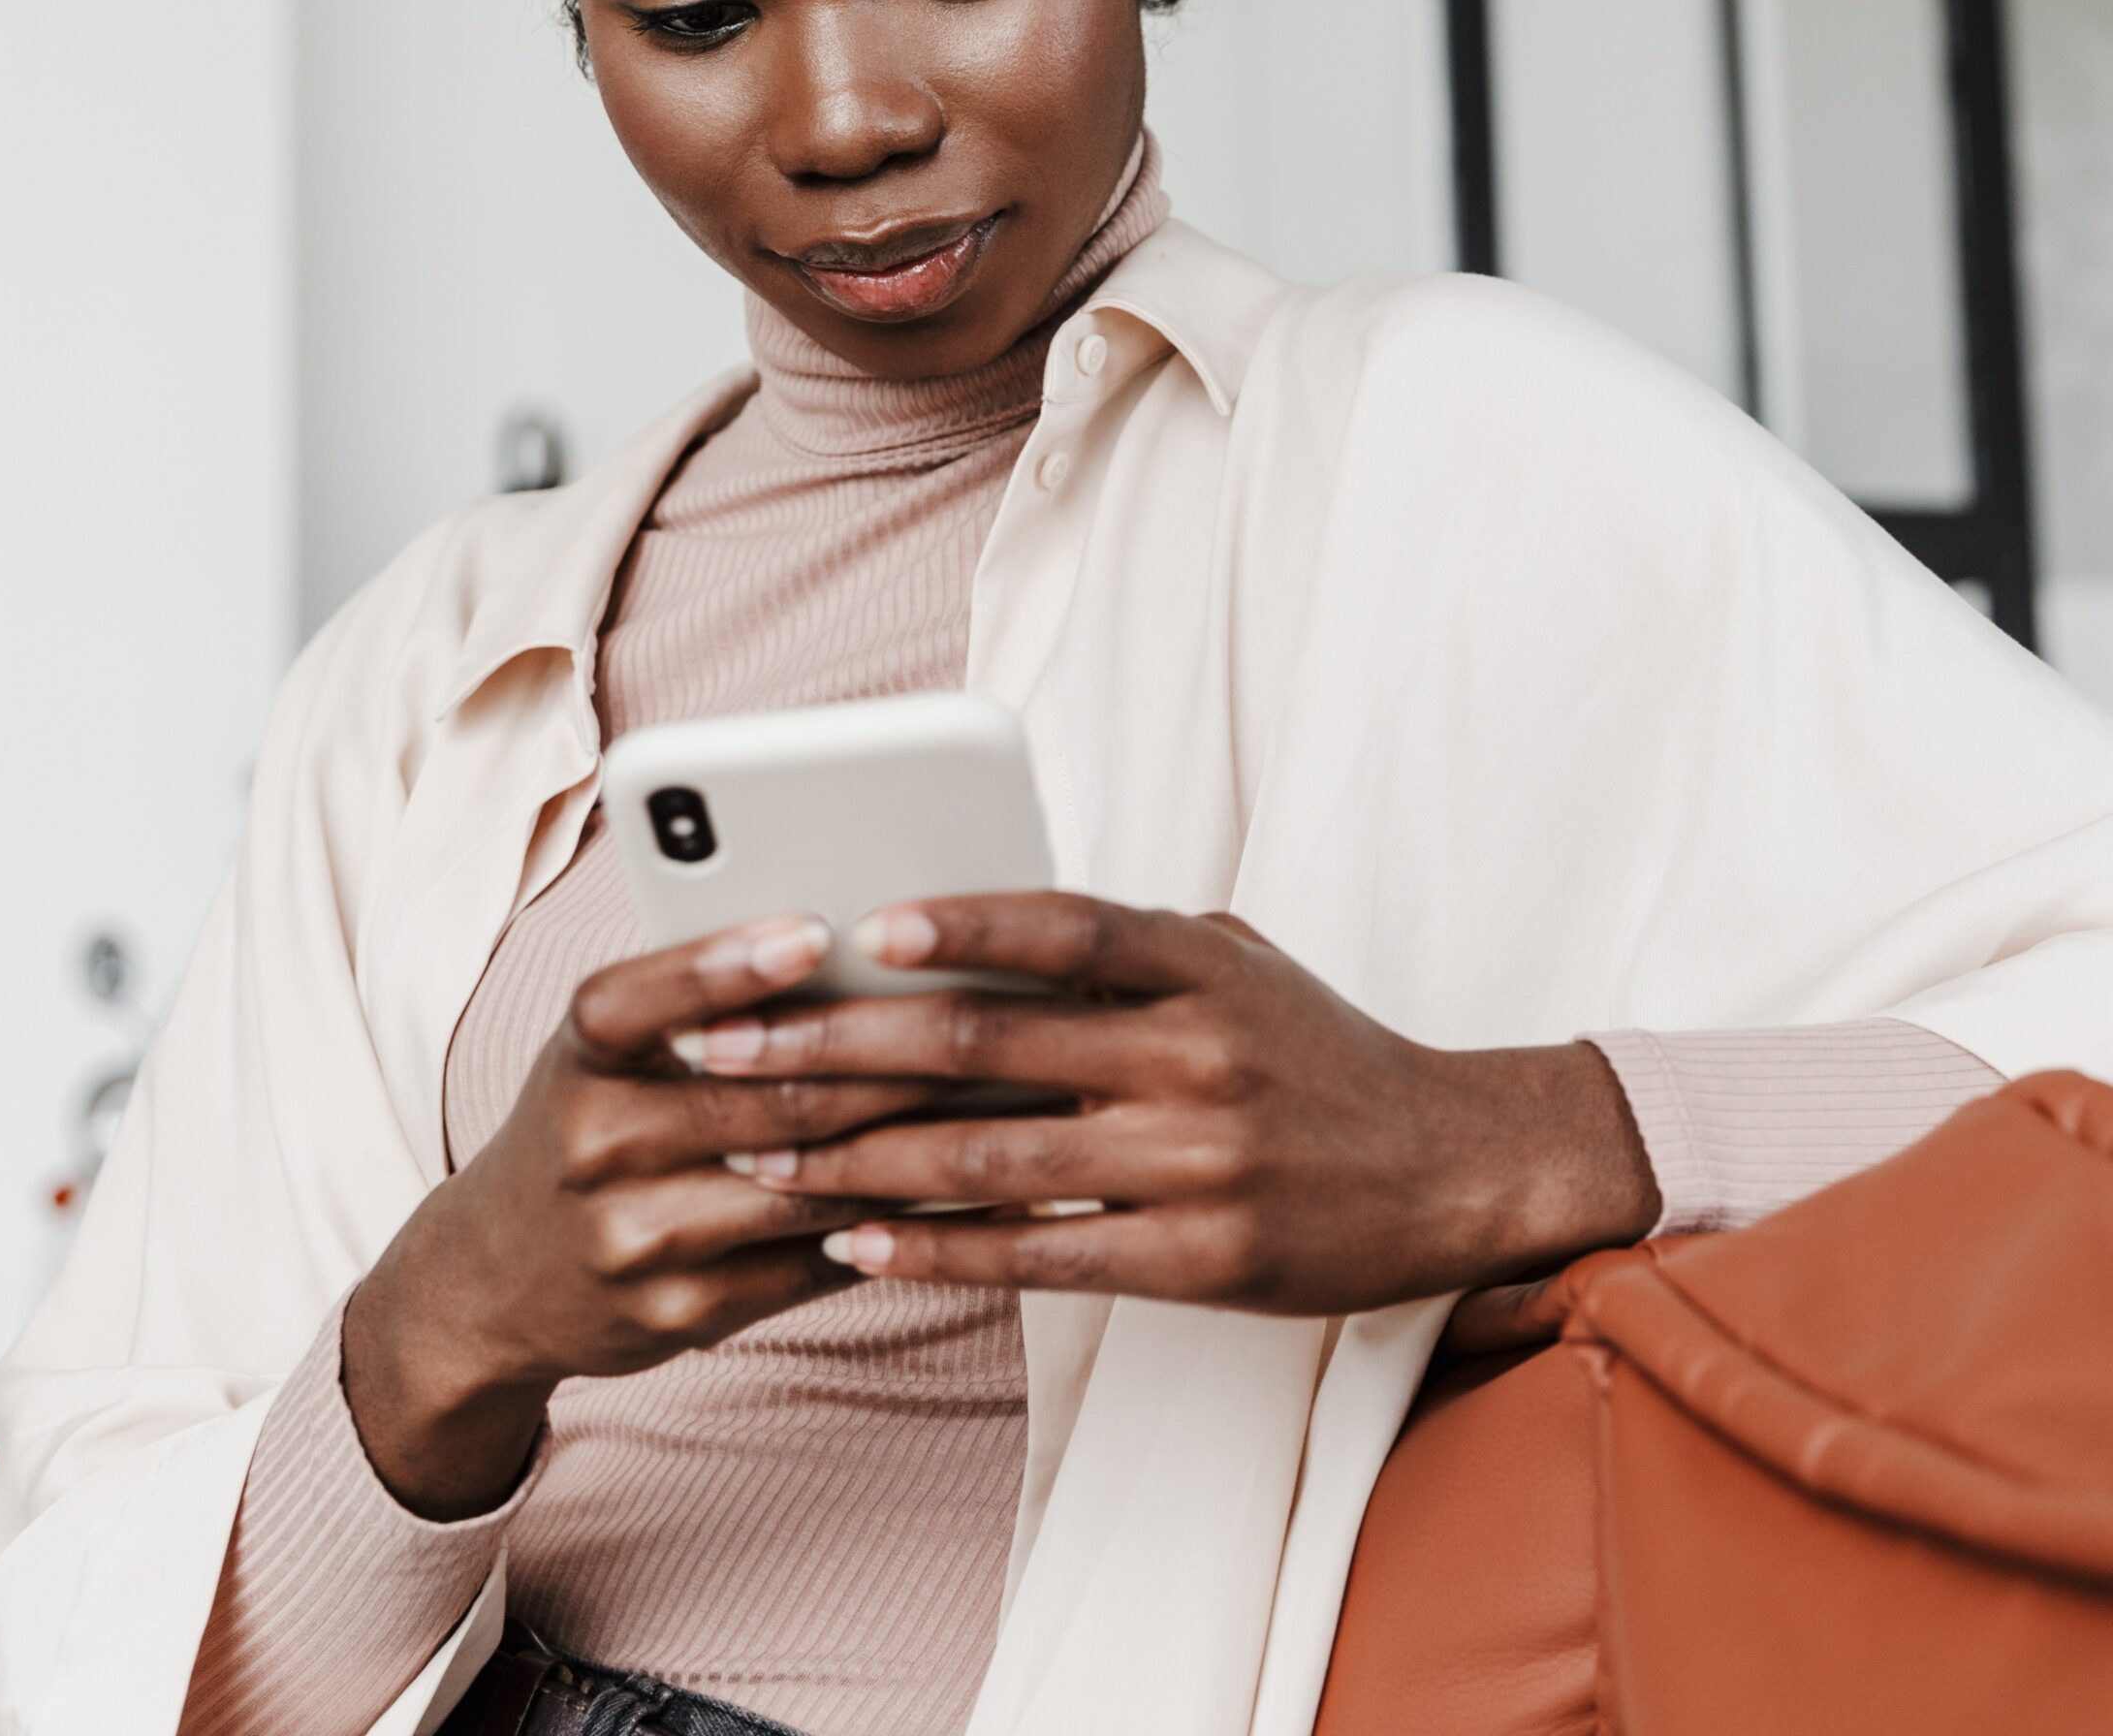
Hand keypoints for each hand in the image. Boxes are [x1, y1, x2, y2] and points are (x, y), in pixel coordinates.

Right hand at [343, 914, 929, 1517]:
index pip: (637, 1002)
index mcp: (576, 1057)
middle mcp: (591, 1147)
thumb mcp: (606, 1049)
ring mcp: (632, 1242)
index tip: (813, 930)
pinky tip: (959, 1197)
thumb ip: (695, 1003)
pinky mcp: (679, 1316)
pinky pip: (807, 1266)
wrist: (494, 1277)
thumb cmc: (589, 1119)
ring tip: (1000, 1104)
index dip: (722, 967)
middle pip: (761, 1100)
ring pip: (801, 1187)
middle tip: (983, 1022)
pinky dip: (890, 1228)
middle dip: (885, 1060)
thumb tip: (846, 942)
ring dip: (910, 1147)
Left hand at [681, 894, 1660, 1314]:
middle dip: (836, 1045)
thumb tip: (970, 916)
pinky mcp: (1196, 1261)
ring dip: (855, 1159)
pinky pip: (1037, 1258)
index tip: (849, 927)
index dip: (953, 922)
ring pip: (988, 1158)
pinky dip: (935, 1251)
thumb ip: (1119, 943)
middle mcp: (1192, 1054)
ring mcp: (1193, 1162)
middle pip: (984, 1044)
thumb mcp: (1233, 961)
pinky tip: (852, 1243)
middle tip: (726, 1047)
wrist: (1450, 1167)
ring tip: (756, 1152)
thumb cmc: (1315, 1050)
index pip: (1060, 925)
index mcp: (1198, 962)